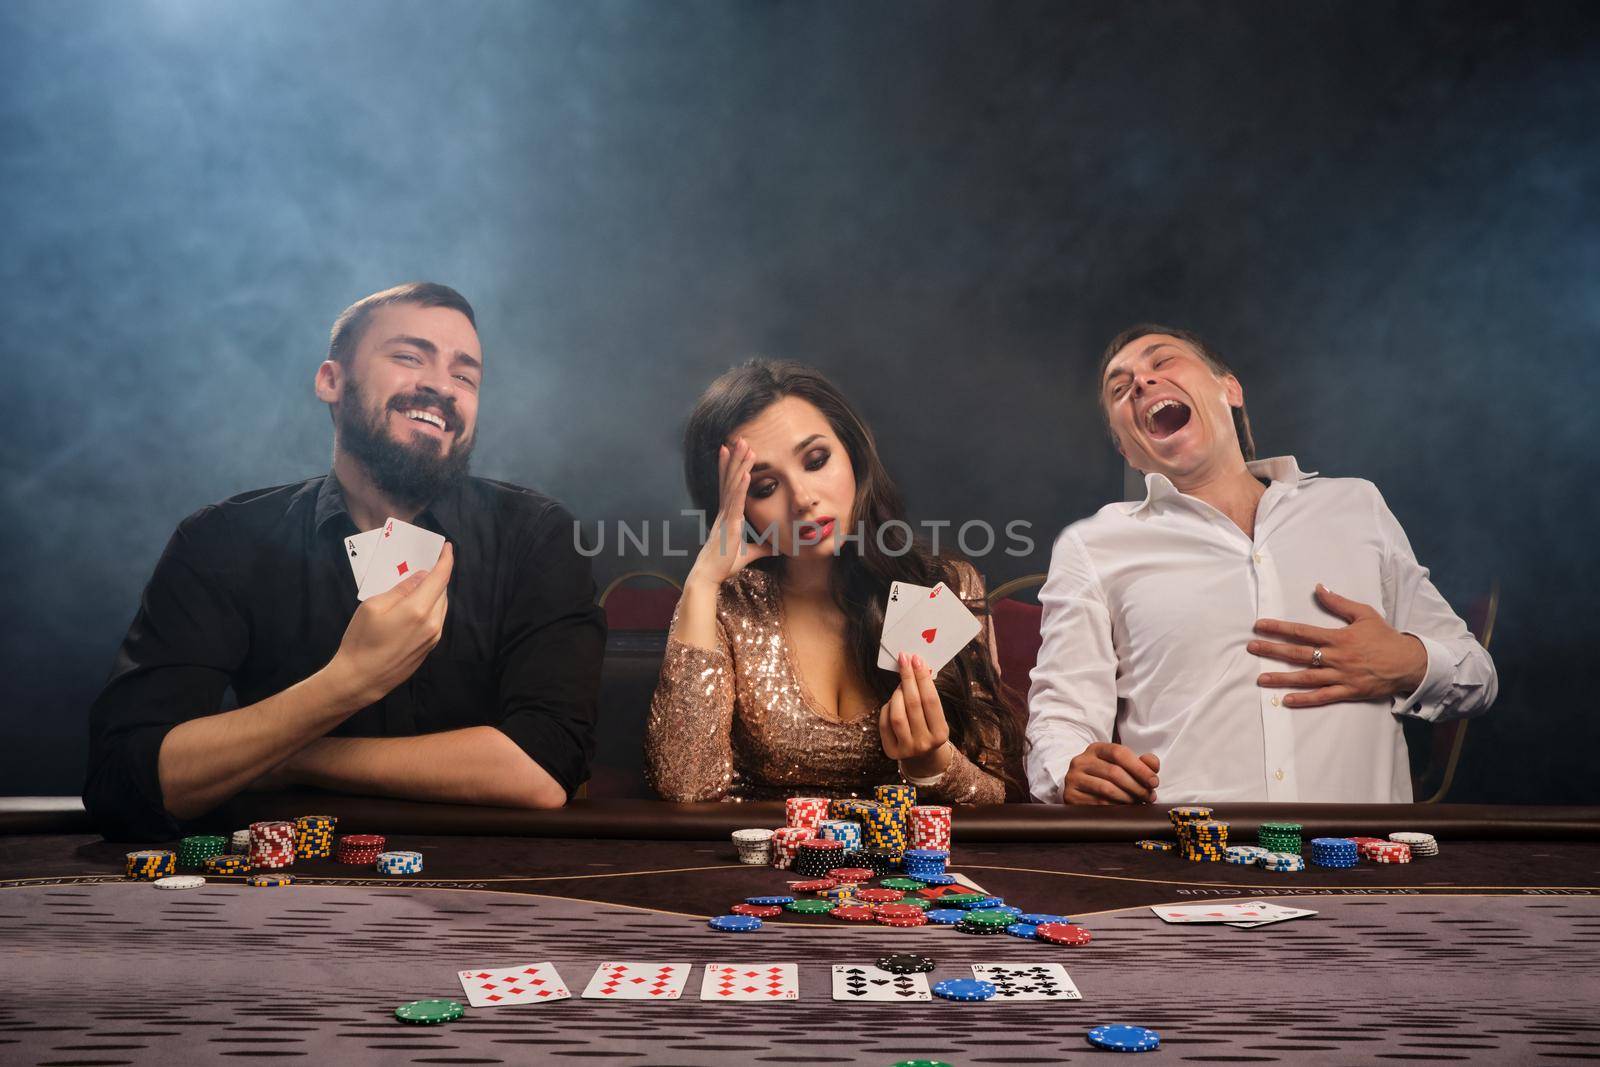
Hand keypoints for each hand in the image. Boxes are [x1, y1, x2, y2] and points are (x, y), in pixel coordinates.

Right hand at [327, 542, 453, 706]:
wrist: (360, 680)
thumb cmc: (361, 641)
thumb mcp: (374, 606)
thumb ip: (401, 588)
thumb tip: (420, 577)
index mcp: (419, 609)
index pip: (441, 577)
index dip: (446, 559)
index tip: (447, 547)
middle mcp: (433, 624)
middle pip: (442, 591)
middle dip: (437, 575)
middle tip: (426, 563)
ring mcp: (433, 638)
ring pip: (440, 606)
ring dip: (434, 592)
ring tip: (420, 582)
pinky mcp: (429, 648)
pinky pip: (435, 620)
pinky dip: (430, 607)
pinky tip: (415, 605)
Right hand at [686, 437, 772, 589]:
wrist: (709, 576)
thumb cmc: (724, 564)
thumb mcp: (749, 554)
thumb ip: (762, 548)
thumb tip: (776, 547)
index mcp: (727, 515)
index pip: (728, 485)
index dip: (729, 467)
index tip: (730, 450)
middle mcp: (724, 511)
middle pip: (730, 479)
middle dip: (735, 458)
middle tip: (740, 439)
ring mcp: (726, 516)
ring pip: (734, 485)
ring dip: (740, 465)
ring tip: (745, 447)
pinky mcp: (730, 524)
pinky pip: (736, 502)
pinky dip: (742, 486)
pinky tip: (746, 473)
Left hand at [879, 653, 951, 776]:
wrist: (922, 757)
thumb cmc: (929, 728)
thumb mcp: (935, 716)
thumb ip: (927, 697)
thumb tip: (917, 666)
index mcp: (941, 733)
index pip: (931, 700)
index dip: (922, 678)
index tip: (916, 659)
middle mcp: (925, 743)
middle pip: (913, 705)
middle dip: (908, 678)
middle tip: (904, 660)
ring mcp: (907, 749)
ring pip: (897, 715)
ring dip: (897, 694)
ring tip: (900, 685)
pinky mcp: (891, 751)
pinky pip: (884, 723)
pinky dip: (887, 707)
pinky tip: (893, 702)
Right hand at [1061, 742, 1159, 803]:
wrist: (1082, 792)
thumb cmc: (1108, 778)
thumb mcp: (1124, 766)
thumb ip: (1142, 763)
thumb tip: (1153, 765)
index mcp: (1096, 749)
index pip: (1119, 752)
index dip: (1139, 768)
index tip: (1154, 781)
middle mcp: (1081, 761)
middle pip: (1114, 772)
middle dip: (1137, 786)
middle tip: (1149, 796)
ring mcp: (1073, 778)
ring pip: (1106, 788)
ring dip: (1128, 798)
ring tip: (1138, 803)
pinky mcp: (1070, 795)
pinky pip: (1097, 803)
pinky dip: (1115, 807)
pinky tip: (1124, 809)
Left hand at [1250, 584, 1427, 706]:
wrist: (1409, 662)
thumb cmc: (1385, 637)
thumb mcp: (1364, 614)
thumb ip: (1339, 602)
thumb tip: (1319, 587)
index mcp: (1338, 637)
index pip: (1302, 631)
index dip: (1279, 628)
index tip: (1259, 626)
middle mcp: (1336, 657)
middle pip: (1298, 654)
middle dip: (1272, 651)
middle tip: (1251, 648)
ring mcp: (1341, 675)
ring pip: (1306, 677)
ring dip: (1282, 678)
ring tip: (1261, 678)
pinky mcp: (1348, 691)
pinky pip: (1323, 697)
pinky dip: (1304, 699)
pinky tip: (1286, 700)